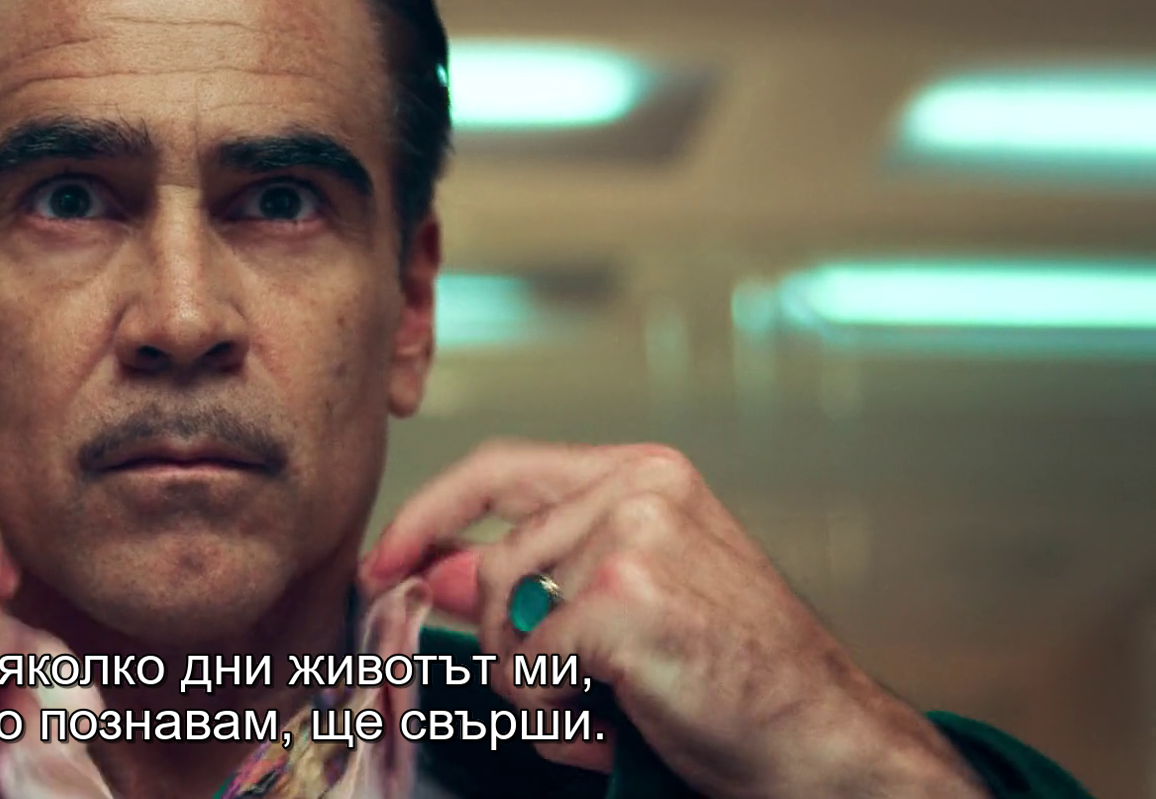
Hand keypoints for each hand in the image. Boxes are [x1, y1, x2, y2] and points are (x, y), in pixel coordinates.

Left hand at [363, 441, 986, 798]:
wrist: (821, 738)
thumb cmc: (737, 676)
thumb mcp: (626, 603)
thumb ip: (534, 577)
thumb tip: (441, 570)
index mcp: (644, 475)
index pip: (501, 469)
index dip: (430, 513)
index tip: (386, 559)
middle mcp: (638, 489)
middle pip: (494, 552)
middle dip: (490, 630)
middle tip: (530, 679)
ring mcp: (631, 537)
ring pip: (505, 610)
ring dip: (532, 676)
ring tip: (601, 699)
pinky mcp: (622, 598)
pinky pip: (528, 663)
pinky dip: (554, 707)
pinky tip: (616, 713)